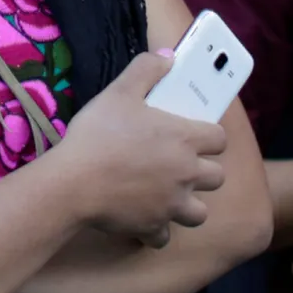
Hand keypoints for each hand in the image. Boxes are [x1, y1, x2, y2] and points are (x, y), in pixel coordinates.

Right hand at [57, 50, 227, 245]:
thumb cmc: (97, 134)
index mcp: (184, 139)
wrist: (72, 183)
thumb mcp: (119, 91)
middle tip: (180, 165)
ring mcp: (172, 204)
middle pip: (216, 177)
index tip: (194, 134)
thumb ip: (147, 69)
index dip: (209, 136)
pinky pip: (165, 236)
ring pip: (199, 212)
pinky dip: (157, 230)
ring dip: (188, 205)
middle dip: (203, 172)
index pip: (219, 138)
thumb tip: (169, 56)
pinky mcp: (153, 227)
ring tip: (169, 196)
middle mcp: (186, 173)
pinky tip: (143, 219)